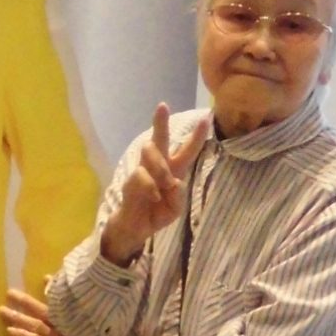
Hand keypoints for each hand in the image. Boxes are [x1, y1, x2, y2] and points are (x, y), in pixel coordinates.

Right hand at [101, 103, 209, 264]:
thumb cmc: (156, 214)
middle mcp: (157, 166)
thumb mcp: (175, 209)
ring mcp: (142, 172)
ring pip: (149, 151)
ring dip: (160, 165)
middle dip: (160, 122)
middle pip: (159, 140)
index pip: (186, 150)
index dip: (196, 136)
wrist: (135, 229)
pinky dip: (151, 185)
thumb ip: (178, 196)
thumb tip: (174, 181)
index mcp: (174, 171)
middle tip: (162, 106)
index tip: (205, 118)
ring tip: (166, 181)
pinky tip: (154, 196)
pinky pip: (141, 175)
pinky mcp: (130, 182)